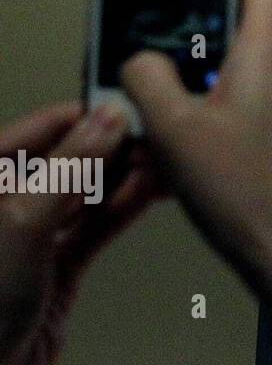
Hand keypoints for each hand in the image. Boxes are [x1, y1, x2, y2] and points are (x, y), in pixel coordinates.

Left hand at [0, 102, 158, 364]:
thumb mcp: (23, 218)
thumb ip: (70, 166)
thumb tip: (106, 120)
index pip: (39, 129)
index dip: (84, 113)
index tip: (126, 102)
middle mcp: (8, 202)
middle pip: (68, 158)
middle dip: (112, 144)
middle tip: (153, 133)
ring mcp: (34, 233)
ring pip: (88, 190)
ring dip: (126, 175)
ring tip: (162, 158)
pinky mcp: (59, 262)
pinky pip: (99, 224)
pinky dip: (126, 206)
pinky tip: (151, 189)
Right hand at [122, 0, 271, 301]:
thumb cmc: (251, 195)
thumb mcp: (174, 132)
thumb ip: (149, 80)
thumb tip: (141, 60)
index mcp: (271, 50)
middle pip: (248, 30)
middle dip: (201, 52)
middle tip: (166, 83)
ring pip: (248, 79)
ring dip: (209, 100)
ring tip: (176, 143)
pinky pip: (259, 115)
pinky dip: (226, 131)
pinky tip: (199, 170)